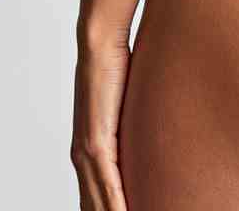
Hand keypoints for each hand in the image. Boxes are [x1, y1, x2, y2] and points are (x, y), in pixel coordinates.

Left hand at [71, 36, 130, 209]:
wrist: (99, 45)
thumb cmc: (114, 69)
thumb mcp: (127, 109)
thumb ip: (134, 130)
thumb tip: (155, 136)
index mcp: (88, 155)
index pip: (96, 203)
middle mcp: (83, 160)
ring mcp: (88, 153)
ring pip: (100, 206)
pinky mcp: (96, 142)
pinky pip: (108, 186)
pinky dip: (116, 207)